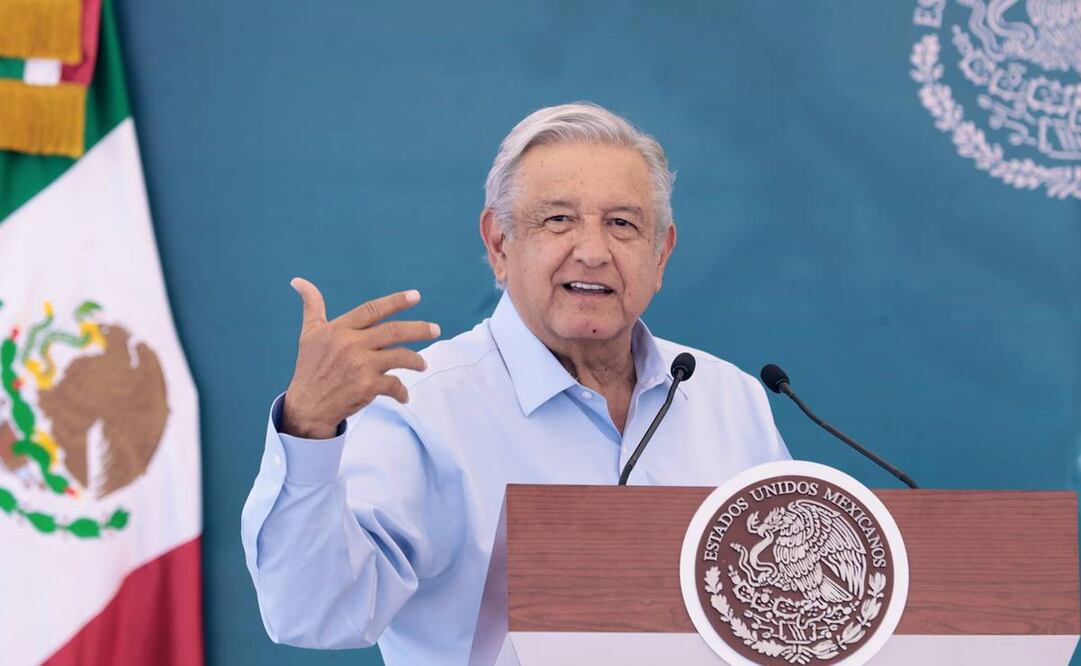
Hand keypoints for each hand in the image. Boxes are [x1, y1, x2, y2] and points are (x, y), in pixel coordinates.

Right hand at [281, 277, 439, 438]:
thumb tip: (298, 281)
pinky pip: (395, 384)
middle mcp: (351, 344)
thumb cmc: (310, 367)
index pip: (372, 309)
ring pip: (400, 357)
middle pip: (393, 331)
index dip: (396, 301)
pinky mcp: (367, 387)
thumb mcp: (309, 333)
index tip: (416, 296)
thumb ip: (313, 306)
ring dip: (416, 360)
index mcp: (339, 329)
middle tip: (436, 329)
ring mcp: (360, 366)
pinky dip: (402, 391)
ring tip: (422, 364)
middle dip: (419, 329)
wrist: (307, 406)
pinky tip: (404, 395)